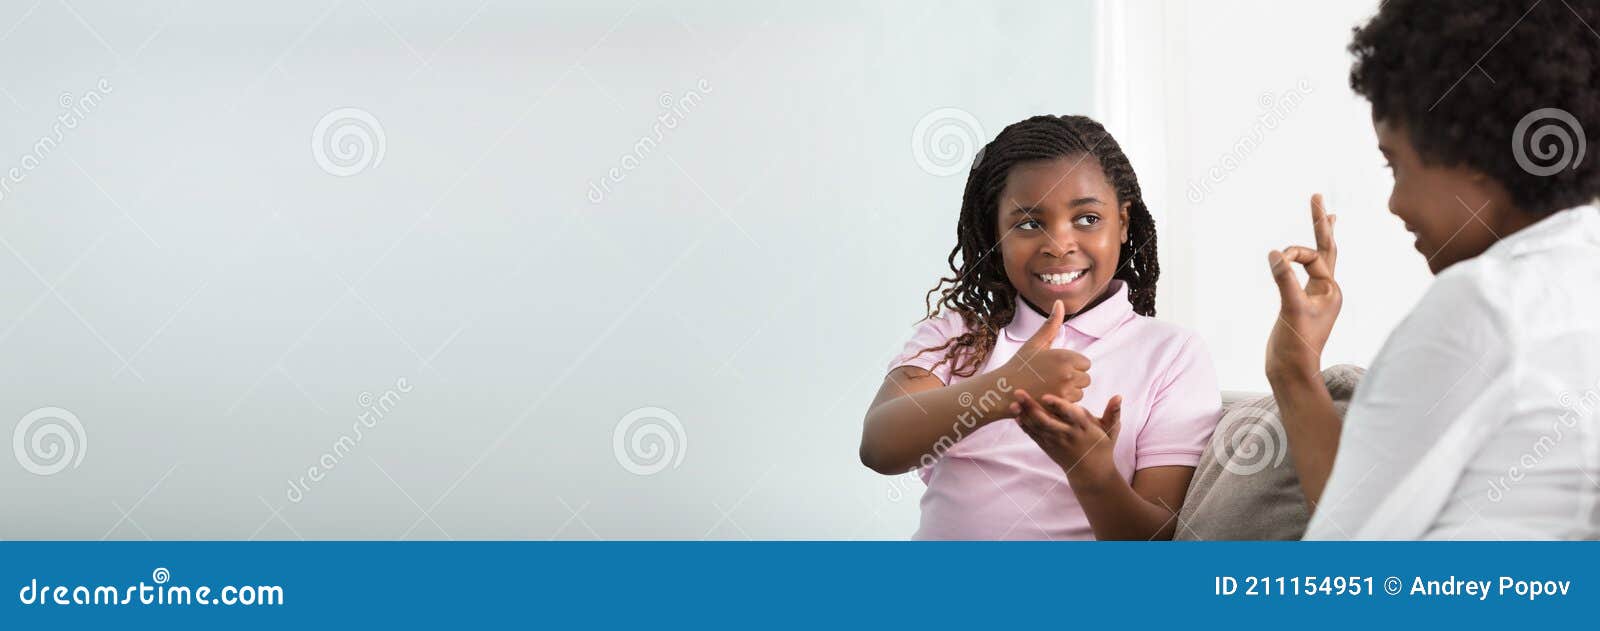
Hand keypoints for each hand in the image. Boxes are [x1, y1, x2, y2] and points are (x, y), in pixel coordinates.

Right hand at [1002, 300, 1091, 405]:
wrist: (1003, 390)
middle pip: (1085, 378)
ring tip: (1050, 388)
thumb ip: (1051, 324)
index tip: (1057, 367)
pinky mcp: (1059, 405)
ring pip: (1080, 392)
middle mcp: (1068, 373)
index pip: (1085, 363)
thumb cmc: (1020, 365)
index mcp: (1065, 356)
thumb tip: (1059, 302)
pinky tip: (1049, 397)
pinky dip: (1063, 402)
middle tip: (1053, 379)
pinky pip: (1073, 405)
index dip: (1073, 365)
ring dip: (1069, 392)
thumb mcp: (1036, 343)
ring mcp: (1065, 391)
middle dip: (1073, 379)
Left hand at [1010, 389, 1122, 490]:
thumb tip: (1119, 396)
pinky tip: (1015, 415)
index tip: (1047, 396)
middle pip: (1047, 420)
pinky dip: (1025, 426)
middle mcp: (1067, 435)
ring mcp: (1056, 442)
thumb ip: (1113, 412)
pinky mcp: (1048, 447)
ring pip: (1037, 428)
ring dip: (1024, 415)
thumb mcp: (1111, 430)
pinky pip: (1034, 436)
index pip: (1069, 415)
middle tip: (1018, 392)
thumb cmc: (1102, 446)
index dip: (1058, 406)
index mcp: (1083, 427)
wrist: (1092, 473)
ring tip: (1012, 403)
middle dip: (1032, 407)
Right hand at [1266, 194, 1340, 384]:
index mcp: (1332, 291)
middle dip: (1321, 223)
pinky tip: (1300, 256)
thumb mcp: (1291, 310)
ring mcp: (1314, 297)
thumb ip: (1284, 280)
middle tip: (1317, 196)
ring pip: (1318, 260)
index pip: (1313, 258)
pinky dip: (1303, 259)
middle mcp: (1327, 291)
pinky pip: (1304, 274)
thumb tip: (1275, 253)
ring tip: (1327, 215)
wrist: (1291, 373)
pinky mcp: (1300, 304)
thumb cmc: (1296, 345)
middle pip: (1327, 249)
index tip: (1277, 260)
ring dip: (1319, 237)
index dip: (1294, 254)